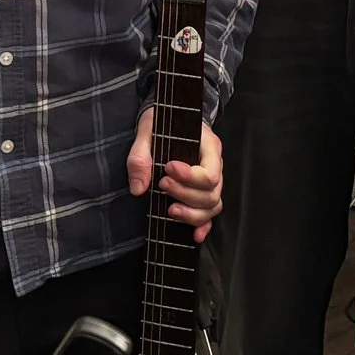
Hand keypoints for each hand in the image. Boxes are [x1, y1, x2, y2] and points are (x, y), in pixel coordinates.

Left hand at [129, 109, 224, 242]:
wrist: (167, 119)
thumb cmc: (161, 123)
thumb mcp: (147, 130)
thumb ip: (140, 157)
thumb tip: (139, 189)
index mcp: (208, 146)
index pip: (210, 172)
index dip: (190, 178)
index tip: (167, 169)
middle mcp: (214, 165)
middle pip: (211, 193)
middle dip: (186, 195)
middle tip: (162, 185)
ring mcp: (211, 182)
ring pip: (213, 206)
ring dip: (192, 213)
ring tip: (170, 209)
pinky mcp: (202, 193)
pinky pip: (209, 214)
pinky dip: (203, 226)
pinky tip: (193, 236)